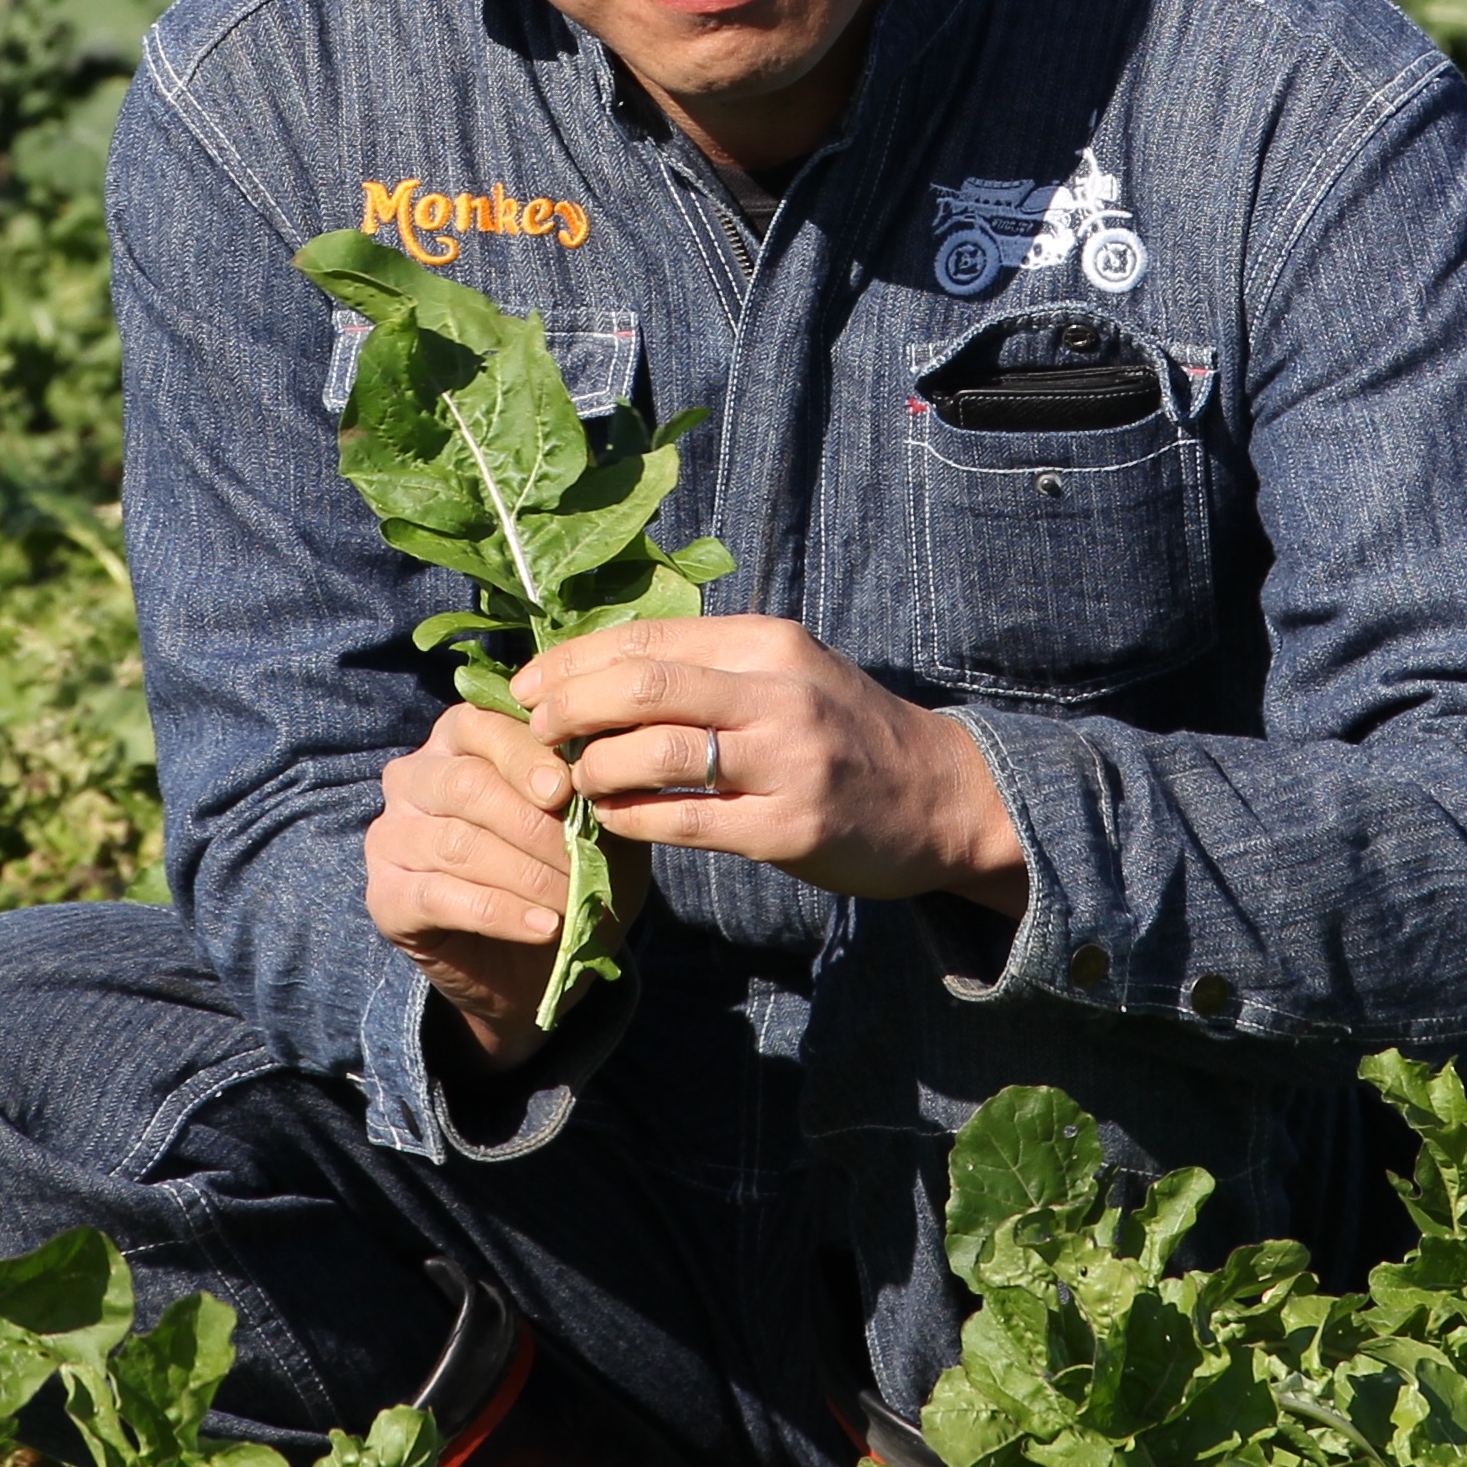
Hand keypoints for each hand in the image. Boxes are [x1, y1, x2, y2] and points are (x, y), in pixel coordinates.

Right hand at [363, 698, 636, 1072]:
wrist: (533, 963)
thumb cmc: (561, 872)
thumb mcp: (589, 827)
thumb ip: (586, 794)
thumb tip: (592, 775)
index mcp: (455, 740)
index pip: (480, 725)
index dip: (524, 756)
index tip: (565, 791)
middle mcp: (412, 778)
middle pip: (466, 785)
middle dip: (532, 825)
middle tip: (581, 862)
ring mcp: (391, 838)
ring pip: (457, 844)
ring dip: (525, 875)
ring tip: (571, 901)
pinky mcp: (386, 897)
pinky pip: (442, 898)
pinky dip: (502, 913)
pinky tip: (544, 927)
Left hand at [516, 616, 1028, 918]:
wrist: (939, 795)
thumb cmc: (841, 731)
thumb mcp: (784, 673)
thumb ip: (706, 667)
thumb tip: (593, 671)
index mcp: (765, 643)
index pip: (645, 637)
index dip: (572, 660)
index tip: (527, 684)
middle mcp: (775, 691)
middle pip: (640, 684)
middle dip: (568, 706)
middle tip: (533, 729)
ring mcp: (785, 761)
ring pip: (654, 752)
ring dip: (593, 767)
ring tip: (570, 779)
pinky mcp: (787, 828)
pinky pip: (683, 819)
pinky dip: (630, 817)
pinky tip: (608, 818)